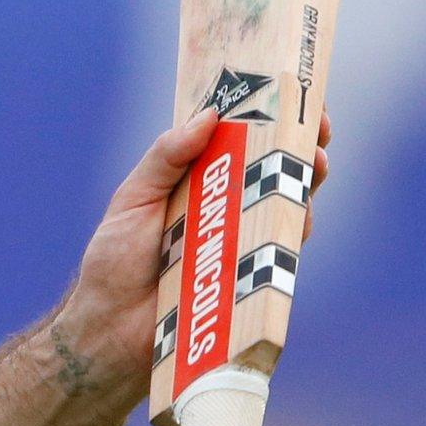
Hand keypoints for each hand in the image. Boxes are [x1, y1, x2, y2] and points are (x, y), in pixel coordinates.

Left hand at [67, 108, 333, 374]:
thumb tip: (210, 114)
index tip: (288, 92)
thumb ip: (165, 158)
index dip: (267, 118)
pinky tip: (299, 213)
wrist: (110, 332)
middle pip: (276, 170)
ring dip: (307, 182)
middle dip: (302, 143)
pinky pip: (285, 251)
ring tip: (312, 161)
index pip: (239, 144)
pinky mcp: (254, 279)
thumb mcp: (133, 200)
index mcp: (197, 184)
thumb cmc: (114, 264)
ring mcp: (244, 244)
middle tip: (316, 124)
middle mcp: (227, 210)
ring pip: (290, 206)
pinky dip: (295, 229)